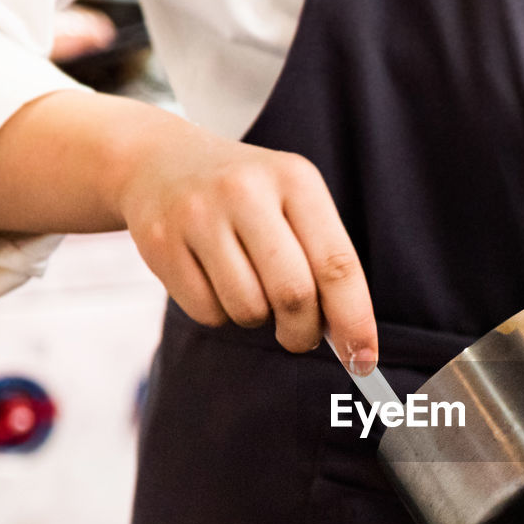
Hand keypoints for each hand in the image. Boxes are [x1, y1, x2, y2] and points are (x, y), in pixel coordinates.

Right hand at [114, 122, 376, 370]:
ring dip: (258, 318)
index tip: (364, 361)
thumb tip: (350, 340)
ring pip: (248, 309)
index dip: (355, 320)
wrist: (159, 163)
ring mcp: (198, 215)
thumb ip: (323, 261)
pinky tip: (213, 281)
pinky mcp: (160, 243)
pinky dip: (220, 314)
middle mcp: (246, 191)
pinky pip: (207, 313)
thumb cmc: (248, 198)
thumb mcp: (292, 202)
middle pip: (293, 294)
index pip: (337, 265)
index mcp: (295, 179)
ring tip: (250, 288)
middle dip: (303, 332)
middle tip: (299, 337)